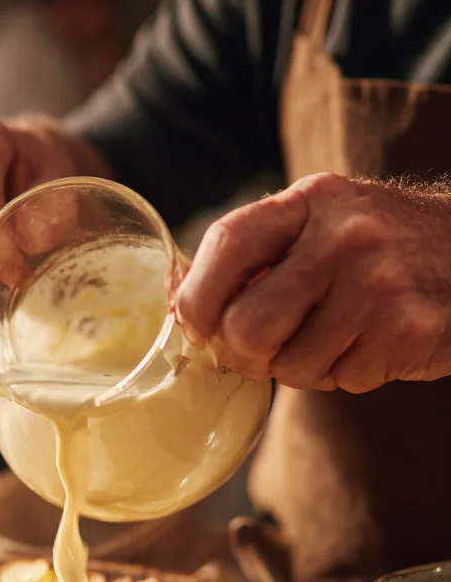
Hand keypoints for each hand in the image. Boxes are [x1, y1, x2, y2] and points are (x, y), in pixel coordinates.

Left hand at [171, 172, 450, 391]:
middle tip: (263, 347)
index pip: (225, 244)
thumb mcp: (313, 224)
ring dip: (297, 367)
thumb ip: (249, 256)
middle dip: (245, 352)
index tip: (197, 325)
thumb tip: (173, 298)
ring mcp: (380, 283)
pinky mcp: (409, 329)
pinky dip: (342, 374)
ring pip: (290, 366)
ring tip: (326, 338)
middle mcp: (345, 236)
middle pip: (246, 326)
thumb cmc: (372, 247)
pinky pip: (339, 380)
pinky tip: (364, 342)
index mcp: (309, 202)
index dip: (195, 299)